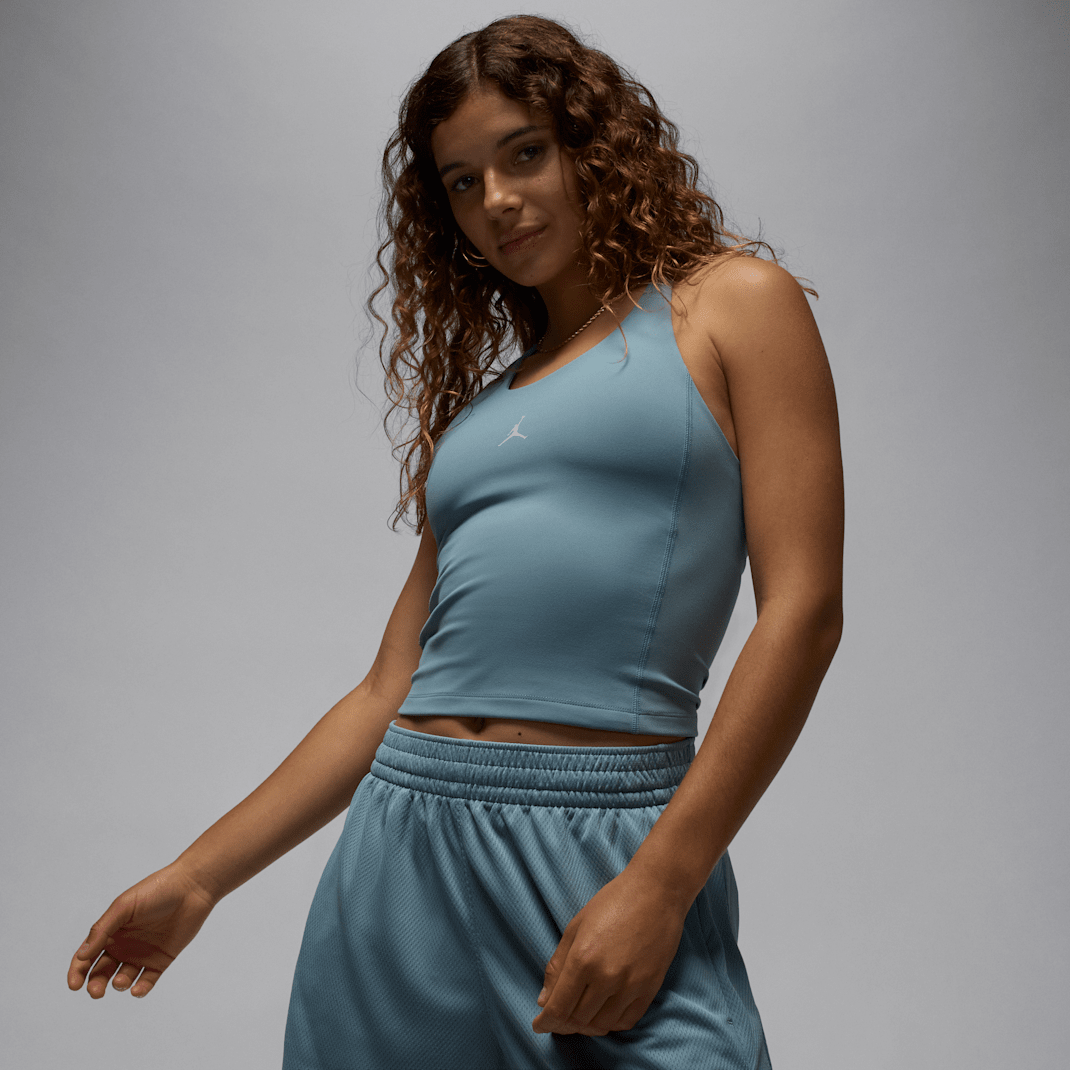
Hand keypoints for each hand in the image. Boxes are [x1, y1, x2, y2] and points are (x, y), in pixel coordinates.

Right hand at [68, 862, 216, 998]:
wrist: (191, 887)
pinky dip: (140, 989)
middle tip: (96, 991)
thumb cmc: (156, 891)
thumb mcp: (124, 906)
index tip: (74, 985)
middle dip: (95, 984)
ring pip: (123, 979)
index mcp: (111, 931)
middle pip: (102, 972)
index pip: (87, 956)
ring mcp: (142, 954)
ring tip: (121, 980)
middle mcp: (124, 945)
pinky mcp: (161, 960)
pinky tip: (137, 990)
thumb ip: (102, 929)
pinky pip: (147, 981)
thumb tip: (82, 955)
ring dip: (118, 984)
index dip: (77, 971)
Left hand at [531, 866, 688, 1035]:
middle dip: (563, 1024)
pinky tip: (602, 1014)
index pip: (558, 1008)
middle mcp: (606, 977)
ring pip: (601, 1025)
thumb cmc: (612, 902)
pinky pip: (626, 1021)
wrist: (656, 892)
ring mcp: (630, 985)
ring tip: (579, 1016)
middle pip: (577, 1020)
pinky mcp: (650, 988)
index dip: (545, 1022)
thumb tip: (544, 1000)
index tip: (538, 1025)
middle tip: (557, 1018)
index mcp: (582, 959)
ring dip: (586, 1026)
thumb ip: (557, 965)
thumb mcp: (575, 927)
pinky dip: (610, 1024)